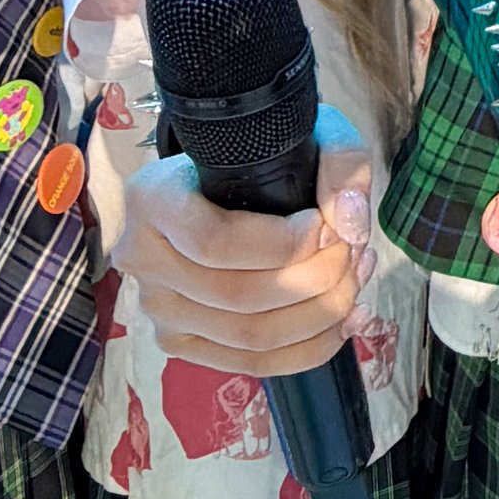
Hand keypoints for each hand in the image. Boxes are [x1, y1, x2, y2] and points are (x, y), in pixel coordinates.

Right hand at [113, 107, 373, 377]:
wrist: (219, 185)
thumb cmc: (258, 159)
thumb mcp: (304, 135)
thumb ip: (338, 163)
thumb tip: (349, 224)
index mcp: (152, 199)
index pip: (213, 242)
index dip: (282, 245)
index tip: (325, 227)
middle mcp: (142, 258)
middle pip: (238, 296)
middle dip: (316, 279)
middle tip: (356, 253)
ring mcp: (157, 309)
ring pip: (251, 336)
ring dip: (322, 313)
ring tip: (357, 276)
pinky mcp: (181, 343)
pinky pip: (252, 363)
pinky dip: (312, 347)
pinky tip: (347, 319)